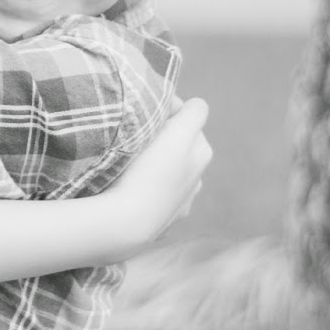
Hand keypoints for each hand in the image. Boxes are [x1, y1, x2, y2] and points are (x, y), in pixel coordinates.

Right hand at [103, 97, 211, 256]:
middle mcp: (198, 176)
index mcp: (201, 150)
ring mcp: (181, 202)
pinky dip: (149, 191)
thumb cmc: (149, 170)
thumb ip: (192, 112)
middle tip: (138, 140)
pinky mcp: (164, 221)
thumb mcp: (177, 132)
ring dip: (157, 165)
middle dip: (164, 138)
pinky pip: (156, 195)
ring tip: (132, 168)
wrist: (128, 222)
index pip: (189, 113)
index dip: (168, 111)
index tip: (147, 116)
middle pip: (180, 142)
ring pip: (168, 170)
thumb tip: (185, 106)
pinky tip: (133, 192)